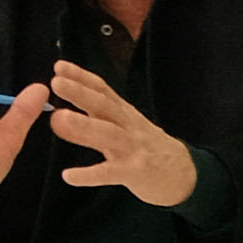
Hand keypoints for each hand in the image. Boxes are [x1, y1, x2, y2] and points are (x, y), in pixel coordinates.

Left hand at [48, 64, 201, 213]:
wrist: (185, 174)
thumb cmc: (147, 147)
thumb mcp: (127, 126)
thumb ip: (97, 117)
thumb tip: (57, 111)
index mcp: (125, 113)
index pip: (103, 90)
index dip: (82, 77)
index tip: (59, 66)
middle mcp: (129, 126)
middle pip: (104, 106)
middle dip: (81, 93)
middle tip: (56, 83)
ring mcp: (134, 148)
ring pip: (108, 134)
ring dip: (83, 126)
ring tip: (58, 119)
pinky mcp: (136, 172)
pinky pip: (109, 173)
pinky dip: (89, 175)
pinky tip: (68, 175)